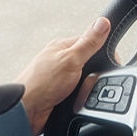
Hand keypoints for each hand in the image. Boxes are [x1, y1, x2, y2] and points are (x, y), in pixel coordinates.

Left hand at [17, 18, 110, 134]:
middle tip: (85, 83)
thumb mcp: (71, 60)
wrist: (25, 113)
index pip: (91, 42)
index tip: (110, 62)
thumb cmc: (41, 84)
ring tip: (76, 96)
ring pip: (87, 83)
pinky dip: (81, 101)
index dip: (103, 53)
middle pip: (92, 65)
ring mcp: (61, 79)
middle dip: (93, 77)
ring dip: (86, 91)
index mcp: (62, 47)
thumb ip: (89, 42)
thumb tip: (103, 22)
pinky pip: (81, 96)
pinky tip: (75, 103)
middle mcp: (61, 61)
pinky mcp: (62, 95)